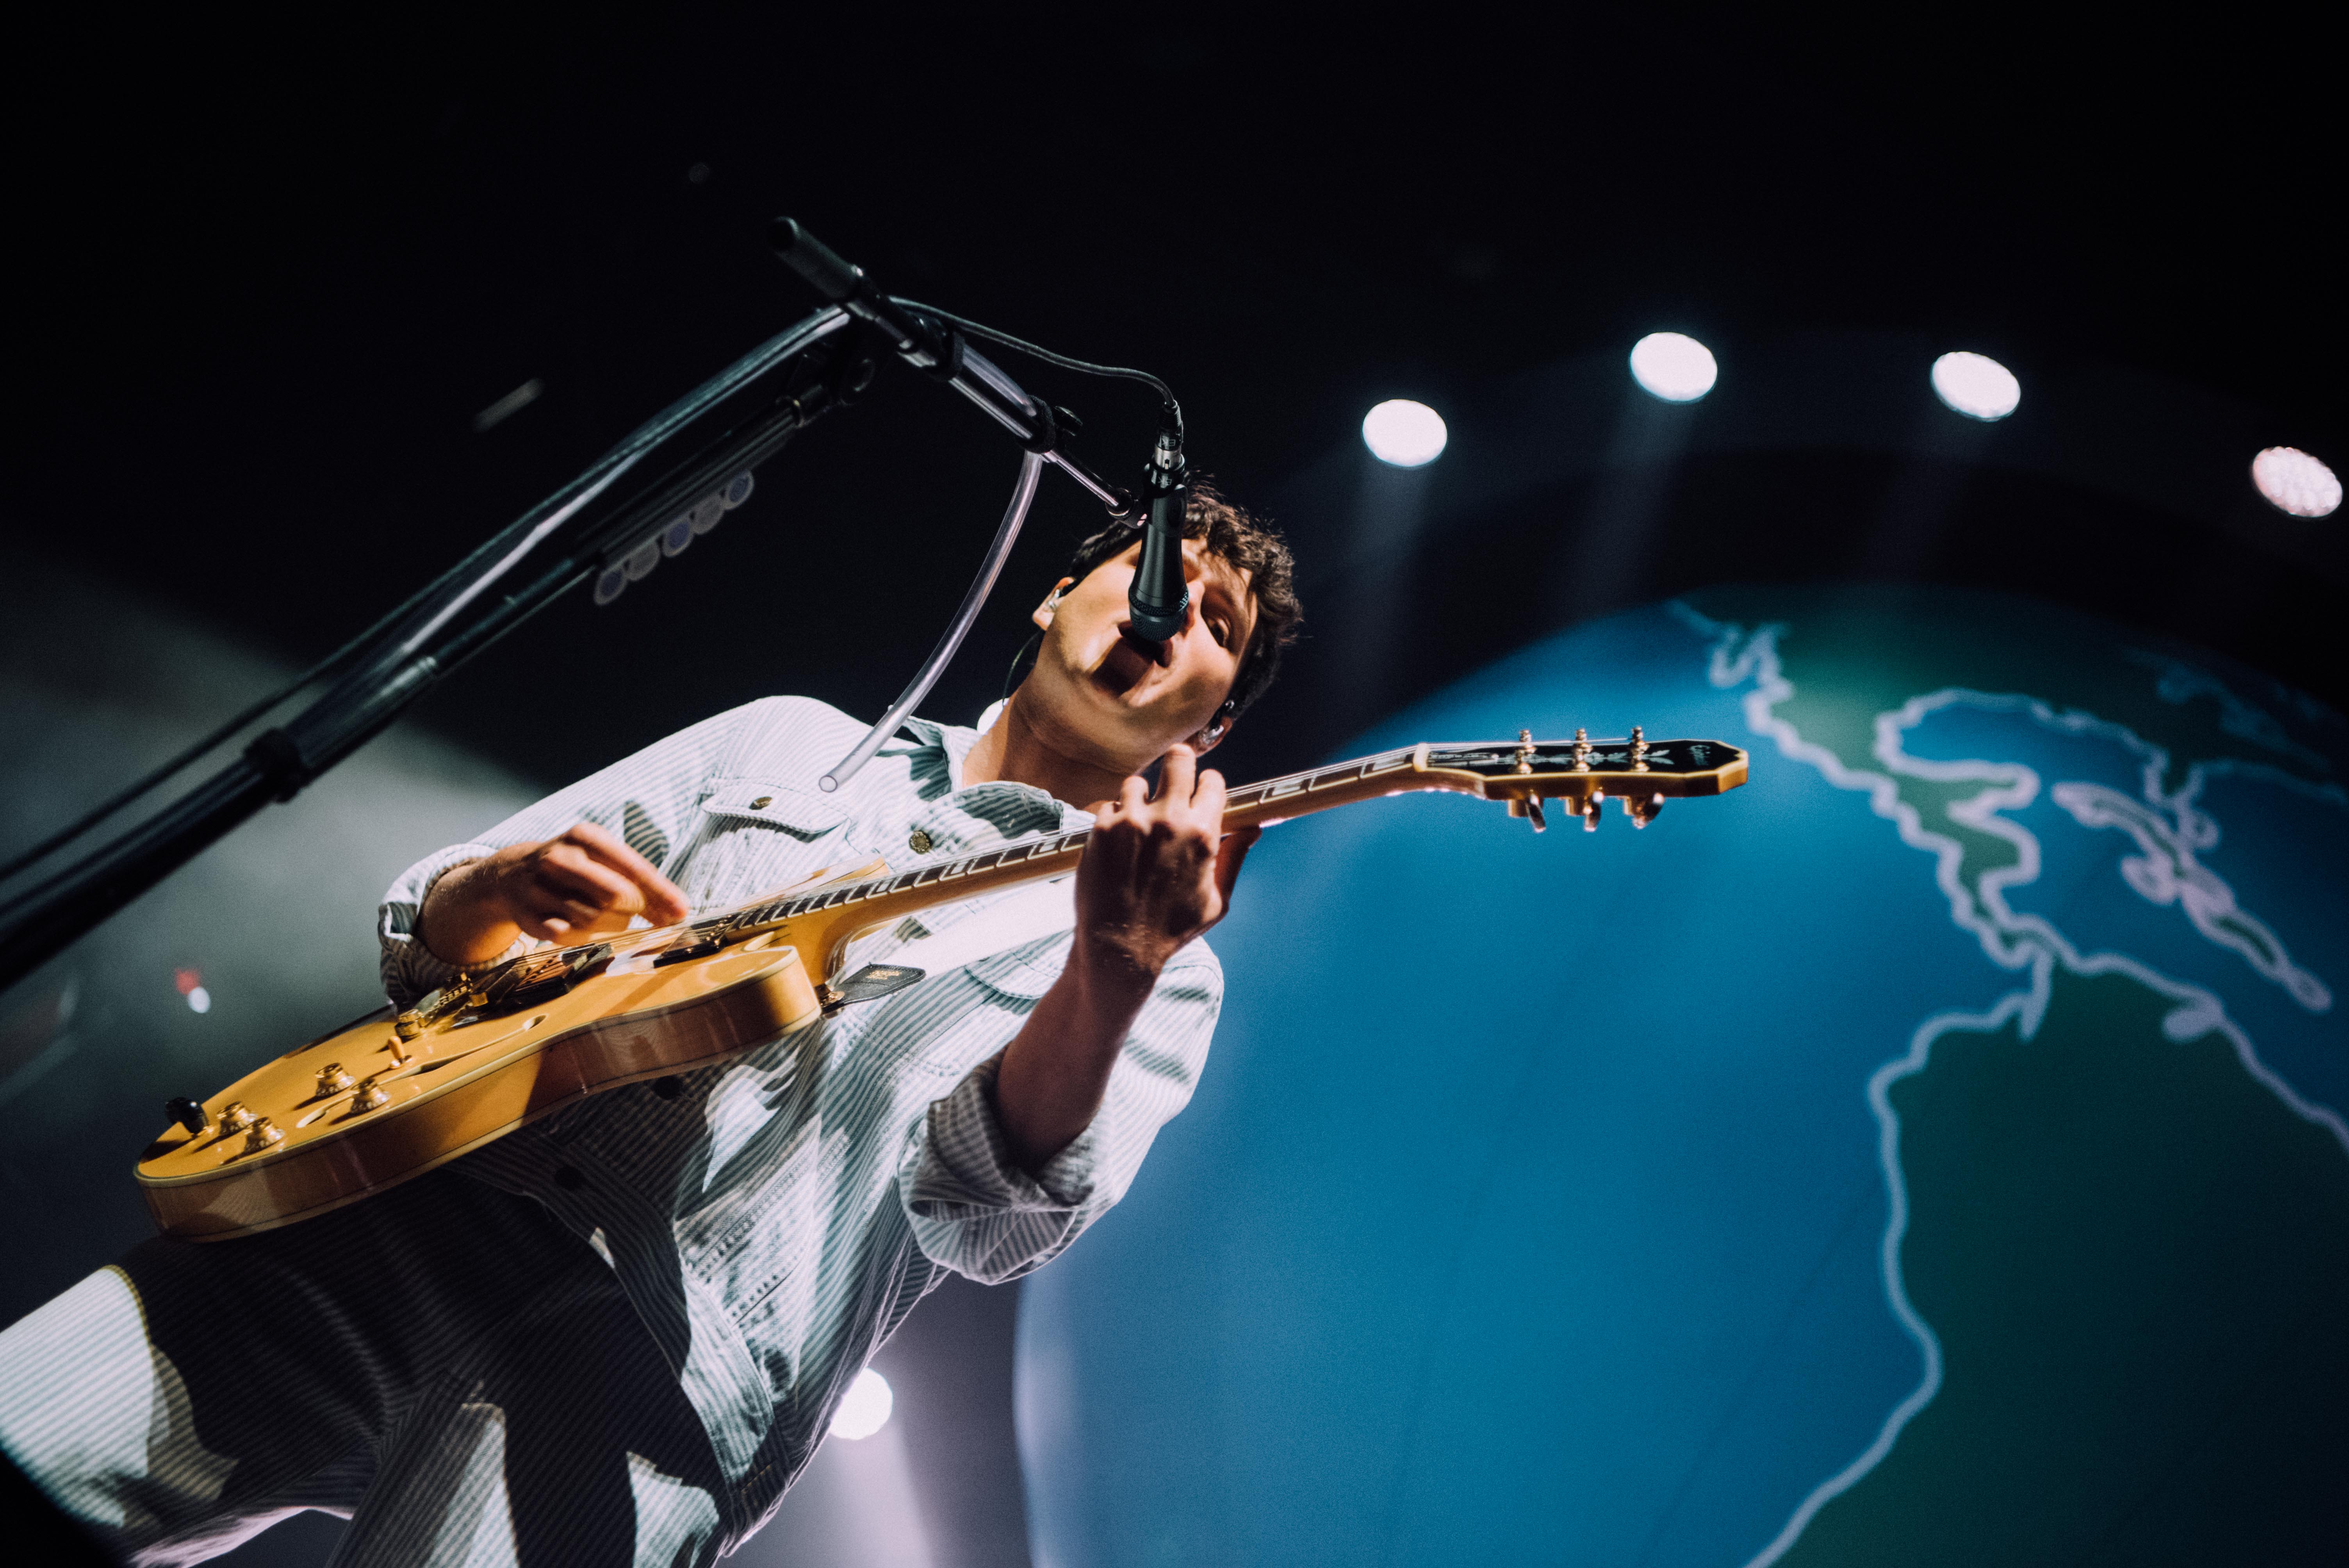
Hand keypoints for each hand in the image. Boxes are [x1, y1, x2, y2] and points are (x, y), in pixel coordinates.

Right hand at [416, 822, 688, 965]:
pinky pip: (571, 937)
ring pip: (594, 919)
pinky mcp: (528, 917)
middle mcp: (559, 858)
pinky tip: (581, 925)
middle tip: (632, 911)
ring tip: (604, 915)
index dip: (660, 893)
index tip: (681, 911)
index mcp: (586, 837)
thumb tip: (678, 911)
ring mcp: (540, 887)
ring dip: (610, 924)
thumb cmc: (576, 867)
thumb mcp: (606, 860)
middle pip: (616, 896)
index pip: (633, 868)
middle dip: (633, 909)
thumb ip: (642, 883)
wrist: (512, 874)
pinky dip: (585, 937)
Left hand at [1074, 744, 1259, 984]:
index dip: (1208, 785)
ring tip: (1139, 825)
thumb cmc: (1171, 929)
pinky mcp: (1101, 828)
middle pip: (1178, 758)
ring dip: (1140, 798)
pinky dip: (1114, 820)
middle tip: (1173, 780)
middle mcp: (1169, 820)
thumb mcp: (1217, 901)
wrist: (1119, 948)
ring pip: (1138, 782)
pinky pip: (1109, 805)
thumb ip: (1234, 858)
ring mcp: (1132, 821)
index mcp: (1202, 834)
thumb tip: (1253, 829)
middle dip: (1179, 765)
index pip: (1212, 781)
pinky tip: (1118, 845)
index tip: (1200, 793)